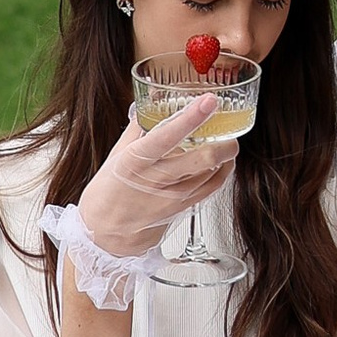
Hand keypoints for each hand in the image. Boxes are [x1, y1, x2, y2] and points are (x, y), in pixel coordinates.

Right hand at [73, 94, 234, 266]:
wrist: (105, 235)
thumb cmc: (107, 194)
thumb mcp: (116, 156)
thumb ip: (138, 129)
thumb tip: (150, 102)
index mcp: (135, 161)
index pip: (166, 136)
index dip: (191, 117)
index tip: (208, 101)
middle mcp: (156, 180)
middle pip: (202, 159)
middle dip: (224, 141)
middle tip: (230, 126)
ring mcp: (172, 198)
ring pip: (211, 174)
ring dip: (225, 156)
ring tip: (227, 143)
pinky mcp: (182, 210)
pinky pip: (211, 189)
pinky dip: (221, 174)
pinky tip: (222, 164)